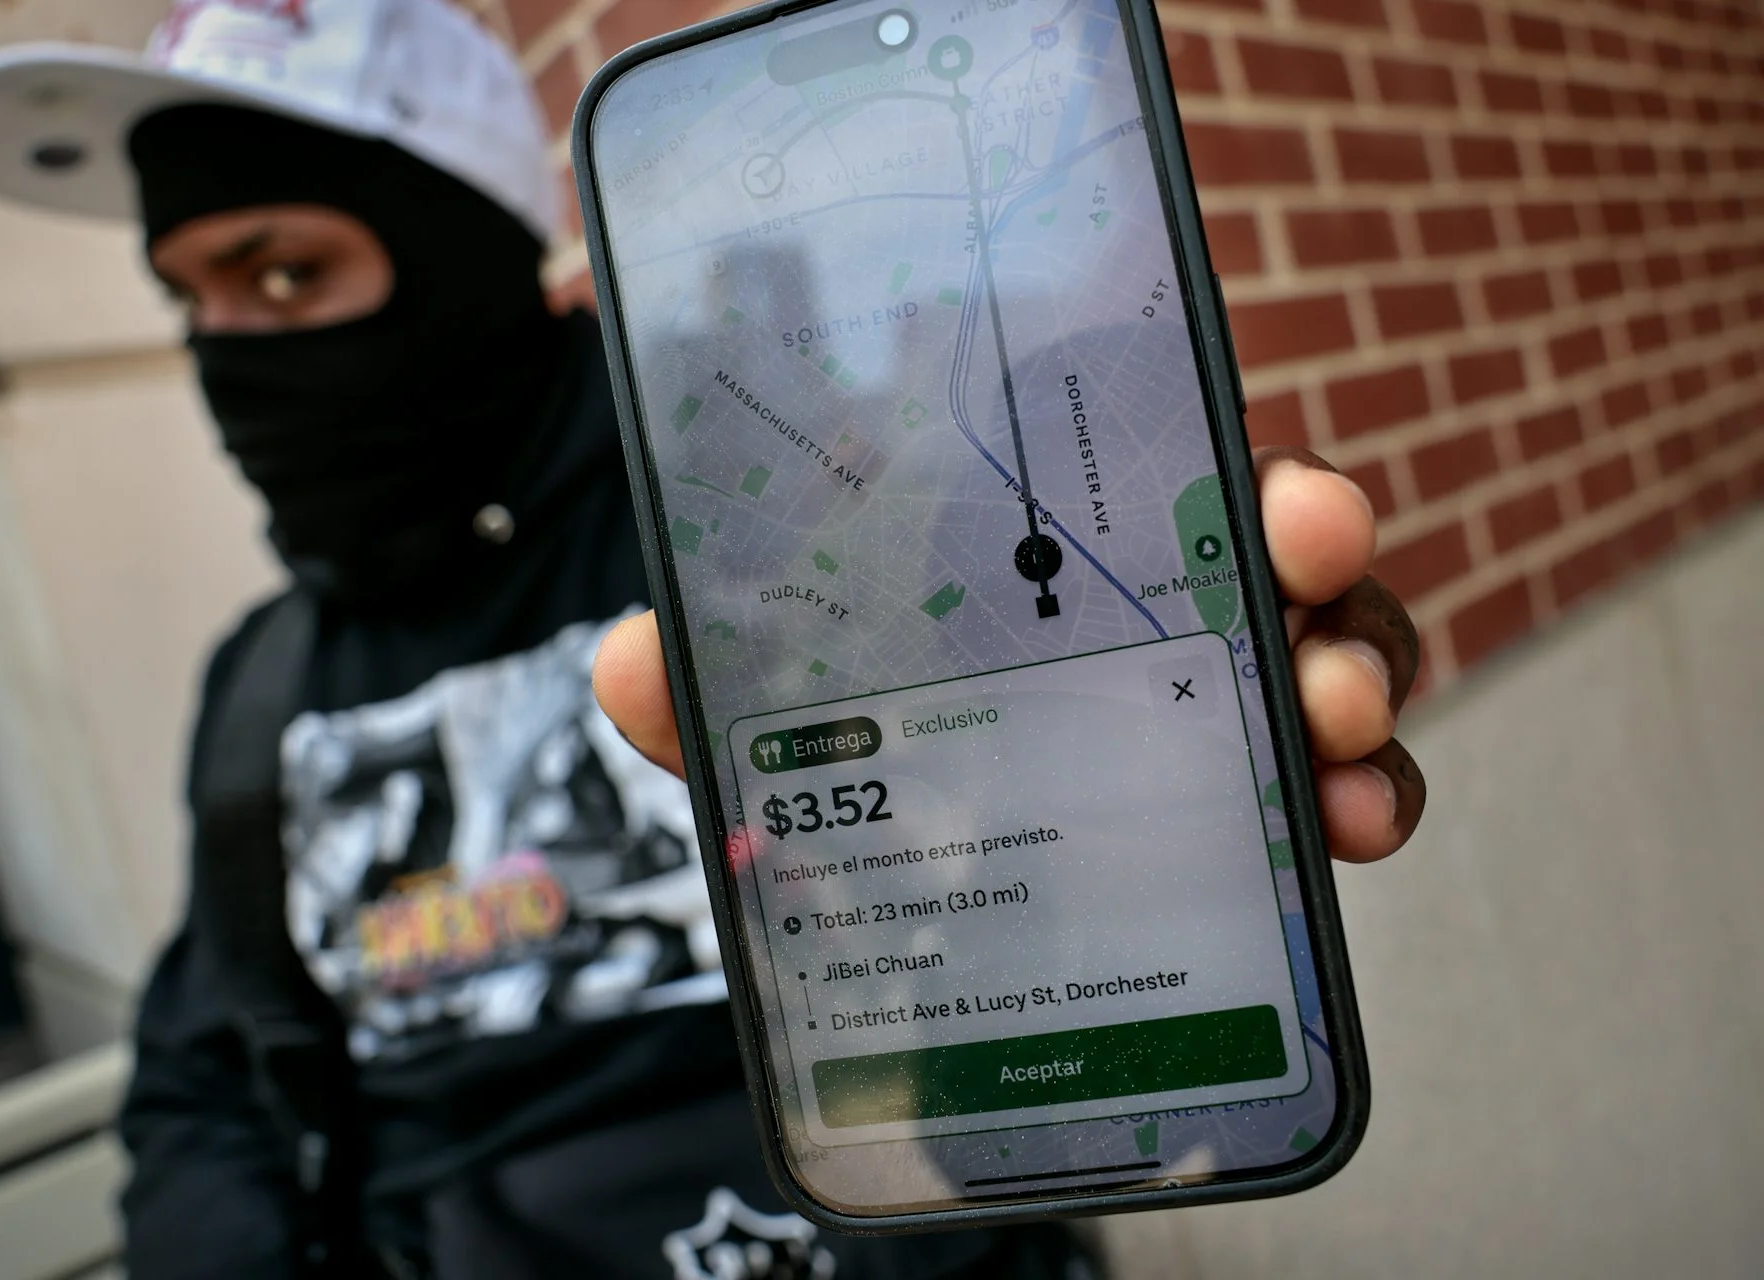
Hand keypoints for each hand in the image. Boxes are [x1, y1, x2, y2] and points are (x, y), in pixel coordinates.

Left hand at [594, 445, 1424, 863]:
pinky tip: (1347, 833)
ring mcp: (1212, 711)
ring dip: (1361, 686)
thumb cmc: (848, 752)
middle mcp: (1154, 611)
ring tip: (1345, 746)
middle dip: (1324, 569)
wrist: (892, 899)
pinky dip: (1360, 804)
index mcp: (1052, 550)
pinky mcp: (1247, 815)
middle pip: (1278, 565)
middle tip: (1316, 590)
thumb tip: (626, 659)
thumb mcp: (774, 716)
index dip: (1240, 475)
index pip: (1161, 477)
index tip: (1285, 505)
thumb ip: (707, 683)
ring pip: (1333, 666)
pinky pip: (1334, 794)